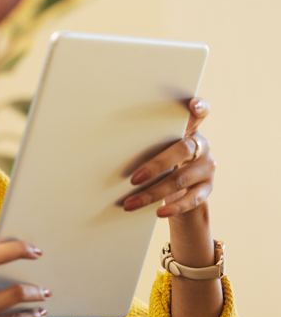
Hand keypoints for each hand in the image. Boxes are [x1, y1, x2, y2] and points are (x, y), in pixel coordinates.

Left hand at [123, 97, 215, 218]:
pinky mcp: (207, 188)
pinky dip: (173, 207)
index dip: (199, 107)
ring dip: (153, 193)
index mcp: (189, 129)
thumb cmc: (162, 158)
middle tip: (133, 178)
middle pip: (182, 150)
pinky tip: (158, 212)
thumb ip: (149, 139)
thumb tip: (110, 142)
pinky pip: (191, 199)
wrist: (182, 186)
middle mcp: (202, 146)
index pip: (199, 114)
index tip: (193, 104)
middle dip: (156, 165)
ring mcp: (207, 167)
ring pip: (181, 179)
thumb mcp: (159, 145)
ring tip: (131, 202)